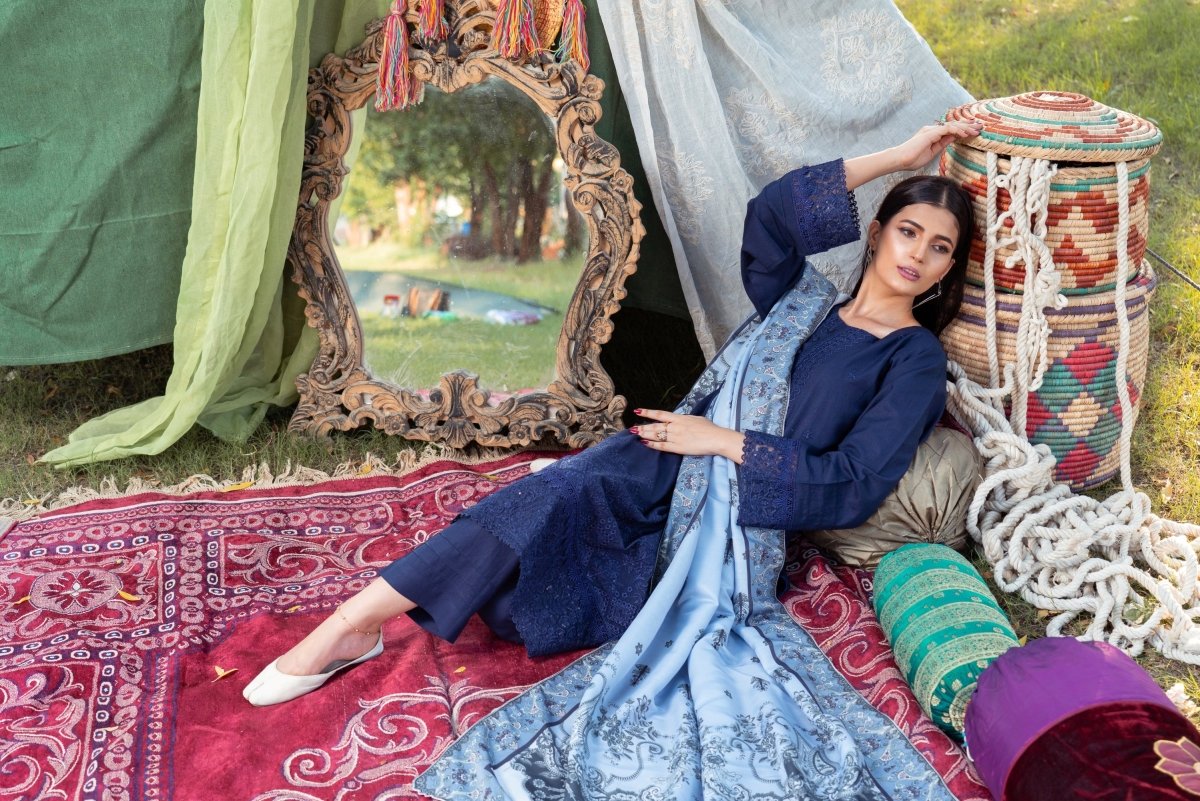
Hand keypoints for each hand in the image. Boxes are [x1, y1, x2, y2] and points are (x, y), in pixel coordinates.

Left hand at [631, 409, 745, 462]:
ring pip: (656, 435)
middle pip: (655, 426)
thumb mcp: (695, 419)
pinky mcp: (678, 447)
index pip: (660, 414)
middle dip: (643, 427)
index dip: (648, 412)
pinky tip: (645, 443)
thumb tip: (678, 420)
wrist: (716, 438)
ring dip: (645, 434)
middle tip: (632, 428)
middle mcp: (675, 426)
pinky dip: (653, 445)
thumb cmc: (709, 428)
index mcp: (679, 418)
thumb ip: (684, 420)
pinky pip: (662, 446)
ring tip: (635, 434)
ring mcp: (676, 437)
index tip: (637, 411)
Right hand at [889, 117, 983, 171]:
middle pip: (954, 125)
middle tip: (981, 126)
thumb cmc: (912, 160)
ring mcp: (931, 130)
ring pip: (952, 125)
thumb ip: (943, 144)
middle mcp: (932, 130)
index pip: (951, 130)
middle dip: (968, 125)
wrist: (899, 160)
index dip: (963, 129)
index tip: (974, 131)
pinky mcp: (930, 133)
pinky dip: (958, 130)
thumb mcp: (932, 152)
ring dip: (966, 128)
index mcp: (932, 134)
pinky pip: (948, 129)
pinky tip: (966, 133)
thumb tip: (954, 138)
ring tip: (977, 130)